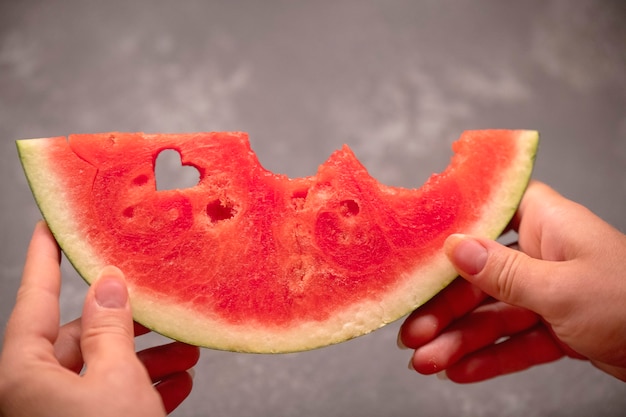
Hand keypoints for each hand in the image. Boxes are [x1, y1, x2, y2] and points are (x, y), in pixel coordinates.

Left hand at [0, 222, 199, 415]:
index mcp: (24, 373)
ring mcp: (57, 412)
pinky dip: (145, 387)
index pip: (35, 299)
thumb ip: (110, 327)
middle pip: (80, 337)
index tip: (49, 227)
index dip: (44, 258)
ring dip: (147, 358)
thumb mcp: (116, 377)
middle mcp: (33, 391)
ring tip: (185, 351)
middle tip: (159, 306)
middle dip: (129, 324)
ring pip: (102, 369)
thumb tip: (109, 285)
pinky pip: (110, 398)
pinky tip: (178, 381)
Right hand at [398, 181, 625, 382]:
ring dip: (459, 340)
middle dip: (445, 311)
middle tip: (412, 335)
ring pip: (493, 314)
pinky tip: (460, 372)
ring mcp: (549, 292)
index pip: (486, 214)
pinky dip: (489, 357)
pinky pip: (515, 340)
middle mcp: (543, 254)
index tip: (413, 253)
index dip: (448, 232)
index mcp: (546, 223)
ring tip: (426, 364)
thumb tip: (454, 246)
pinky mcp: (557, 326)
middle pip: (480, 278)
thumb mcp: (559, 288)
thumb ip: (501, 271)